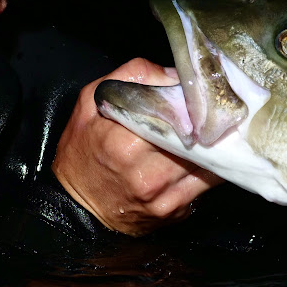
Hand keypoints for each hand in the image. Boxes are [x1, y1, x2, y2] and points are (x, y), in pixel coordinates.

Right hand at [52, 57, 222, 235]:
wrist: (75, 209)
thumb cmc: (81, 150)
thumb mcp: (90, 103)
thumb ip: (130, 78)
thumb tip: (173, 75)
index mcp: (124, 142)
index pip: (174, 113)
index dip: (189, 101)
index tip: (193, 94)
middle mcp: (147, 173)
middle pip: (195, 139)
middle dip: (204, 123)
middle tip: (207, 112)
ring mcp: (162, 196)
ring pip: (206, 162)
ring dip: (211, 146)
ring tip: (208, 133)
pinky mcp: (173, 212)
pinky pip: (205, 184)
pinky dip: (208, 168)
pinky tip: (201, 158)